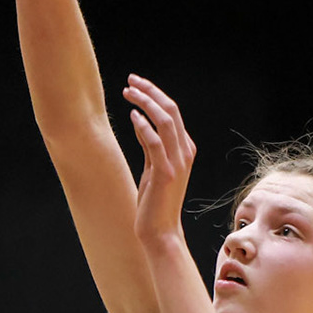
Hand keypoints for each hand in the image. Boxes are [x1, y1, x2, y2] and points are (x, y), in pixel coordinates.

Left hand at [123, 75, 195, 251]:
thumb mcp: (153, 168)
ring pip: (165, 121)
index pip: (172, 113)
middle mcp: (185, 153)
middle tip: (130, 80)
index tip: (135, 85)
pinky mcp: (165, 173)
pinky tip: (132, 117)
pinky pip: (155, 143)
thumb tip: (140, 120)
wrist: (160, 232)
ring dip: (146, 103)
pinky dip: (144, 126)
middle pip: (171, 111)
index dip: (154, 95)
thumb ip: (150, 145)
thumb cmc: (155, 202)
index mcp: (184, 150)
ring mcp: (177, 163)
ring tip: (128, 92)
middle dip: (150, 92)